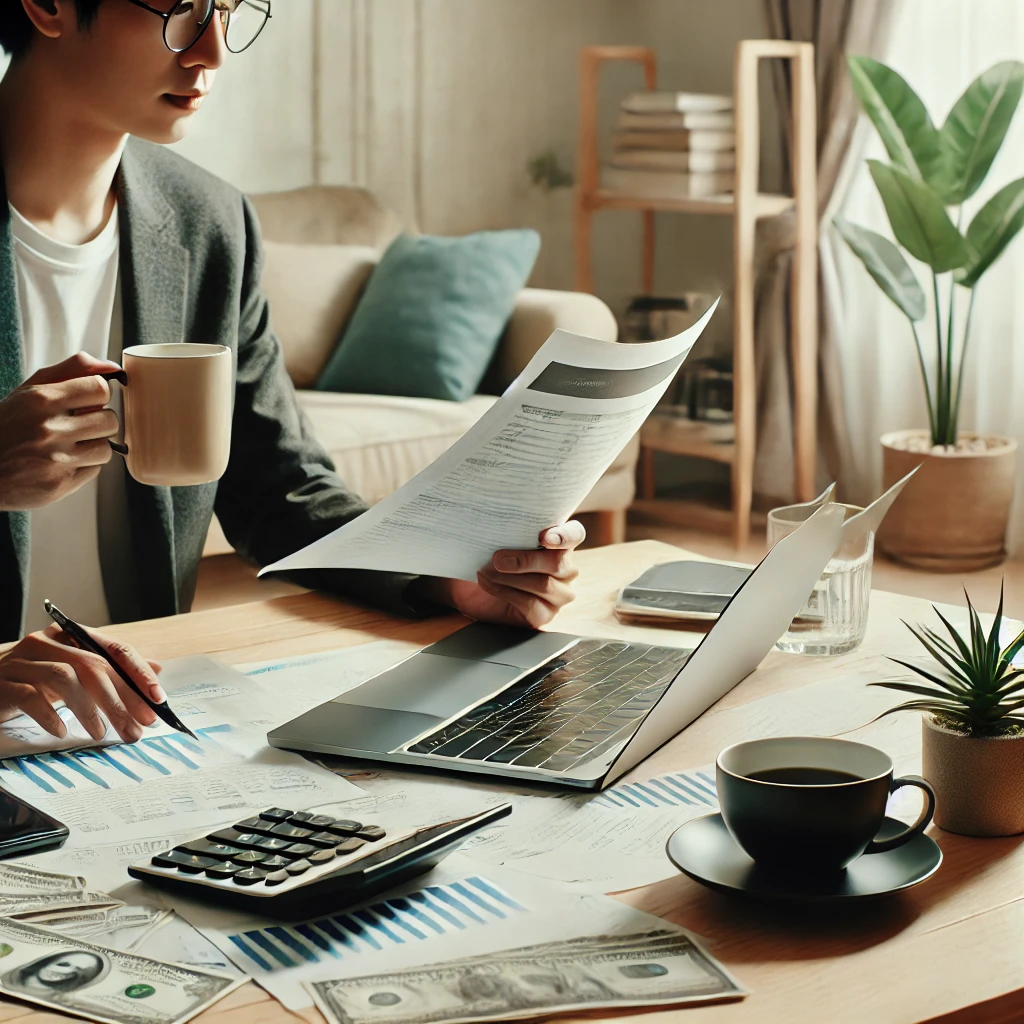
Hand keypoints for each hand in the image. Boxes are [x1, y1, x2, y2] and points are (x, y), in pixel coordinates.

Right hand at [0, 352, 122, 511]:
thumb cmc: (7, 427)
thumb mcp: (30, 391)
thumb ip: (71, 371)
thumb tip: (111, 366)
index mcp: (41, 400)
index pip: (100, 388)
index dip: (98, 395)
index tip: (88, 400)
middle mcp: (49, 429)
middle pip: (109, 420)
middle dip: (98, 421)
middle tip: (79, 425)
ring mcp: (55, 459)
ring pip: (106, 447)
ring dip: (93, 445)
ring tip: (70, 444)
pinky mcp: (60, 484)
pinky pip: (94, 469)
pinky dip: (84, 465)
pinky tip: (62, 462)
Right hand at [0, 626, 164, 742]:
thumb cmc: (33, 681)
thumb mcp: (75, 674)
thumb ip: (112, 670)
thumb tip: (157, 669)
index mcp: (70, 635)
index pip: (113, 648)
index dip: (138, 673)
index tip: (158, 699)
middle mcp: (46, 642)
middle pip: (93, 666)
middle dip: (121, 698)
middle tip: (138, 726)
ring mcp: (21, 661)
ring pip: (65, 677)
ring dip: (89, 709)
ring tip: (101, 733)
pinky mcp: (2, 683)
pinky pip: (30, 696)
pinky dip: (49, 715)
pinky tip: (62, 731)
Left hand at [425, 522, 585, 628]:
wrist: (471, 587)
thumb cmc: (488, 556)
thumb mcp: (497, 539)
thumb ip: (507, 529)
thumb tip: (497, 518)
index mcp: (560, 543)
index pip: (575, 534)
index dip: (564, 535)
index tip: (544, 537)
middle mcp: (565, 568)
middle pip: (558, 563)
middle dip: (526, 560)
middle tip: (497, 558)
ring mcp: (559, 594)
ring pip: (544, 585)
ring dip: (510, 578)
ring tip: (485, 571)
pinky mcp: (545, 615)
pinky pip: (531, 605)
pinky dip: (504, 592)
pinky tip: (486, 583)